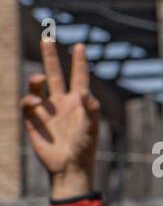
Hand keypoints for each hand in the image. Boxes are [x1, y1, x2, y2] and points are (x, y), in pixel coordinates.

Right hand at [20, 40, 100, 196]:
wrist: (69, 167)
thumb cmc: (85, 149)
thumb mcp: (92, 129)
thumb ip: (90, 110)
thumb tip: (85, 91)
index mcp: (79, 102)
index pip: (79, 77)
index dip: (79, 62)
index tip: (80, 45)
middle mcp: (62, 102)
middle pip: (55, 74)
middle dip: (50, 56)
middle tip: (47, 38)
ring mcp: (47, 110)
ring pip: (38, 86)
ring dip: (37, 78)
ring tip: (40, 77)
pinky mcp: (34, 120)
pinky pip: (28, 103)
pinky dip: (29, 98)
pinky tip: (35, 101)